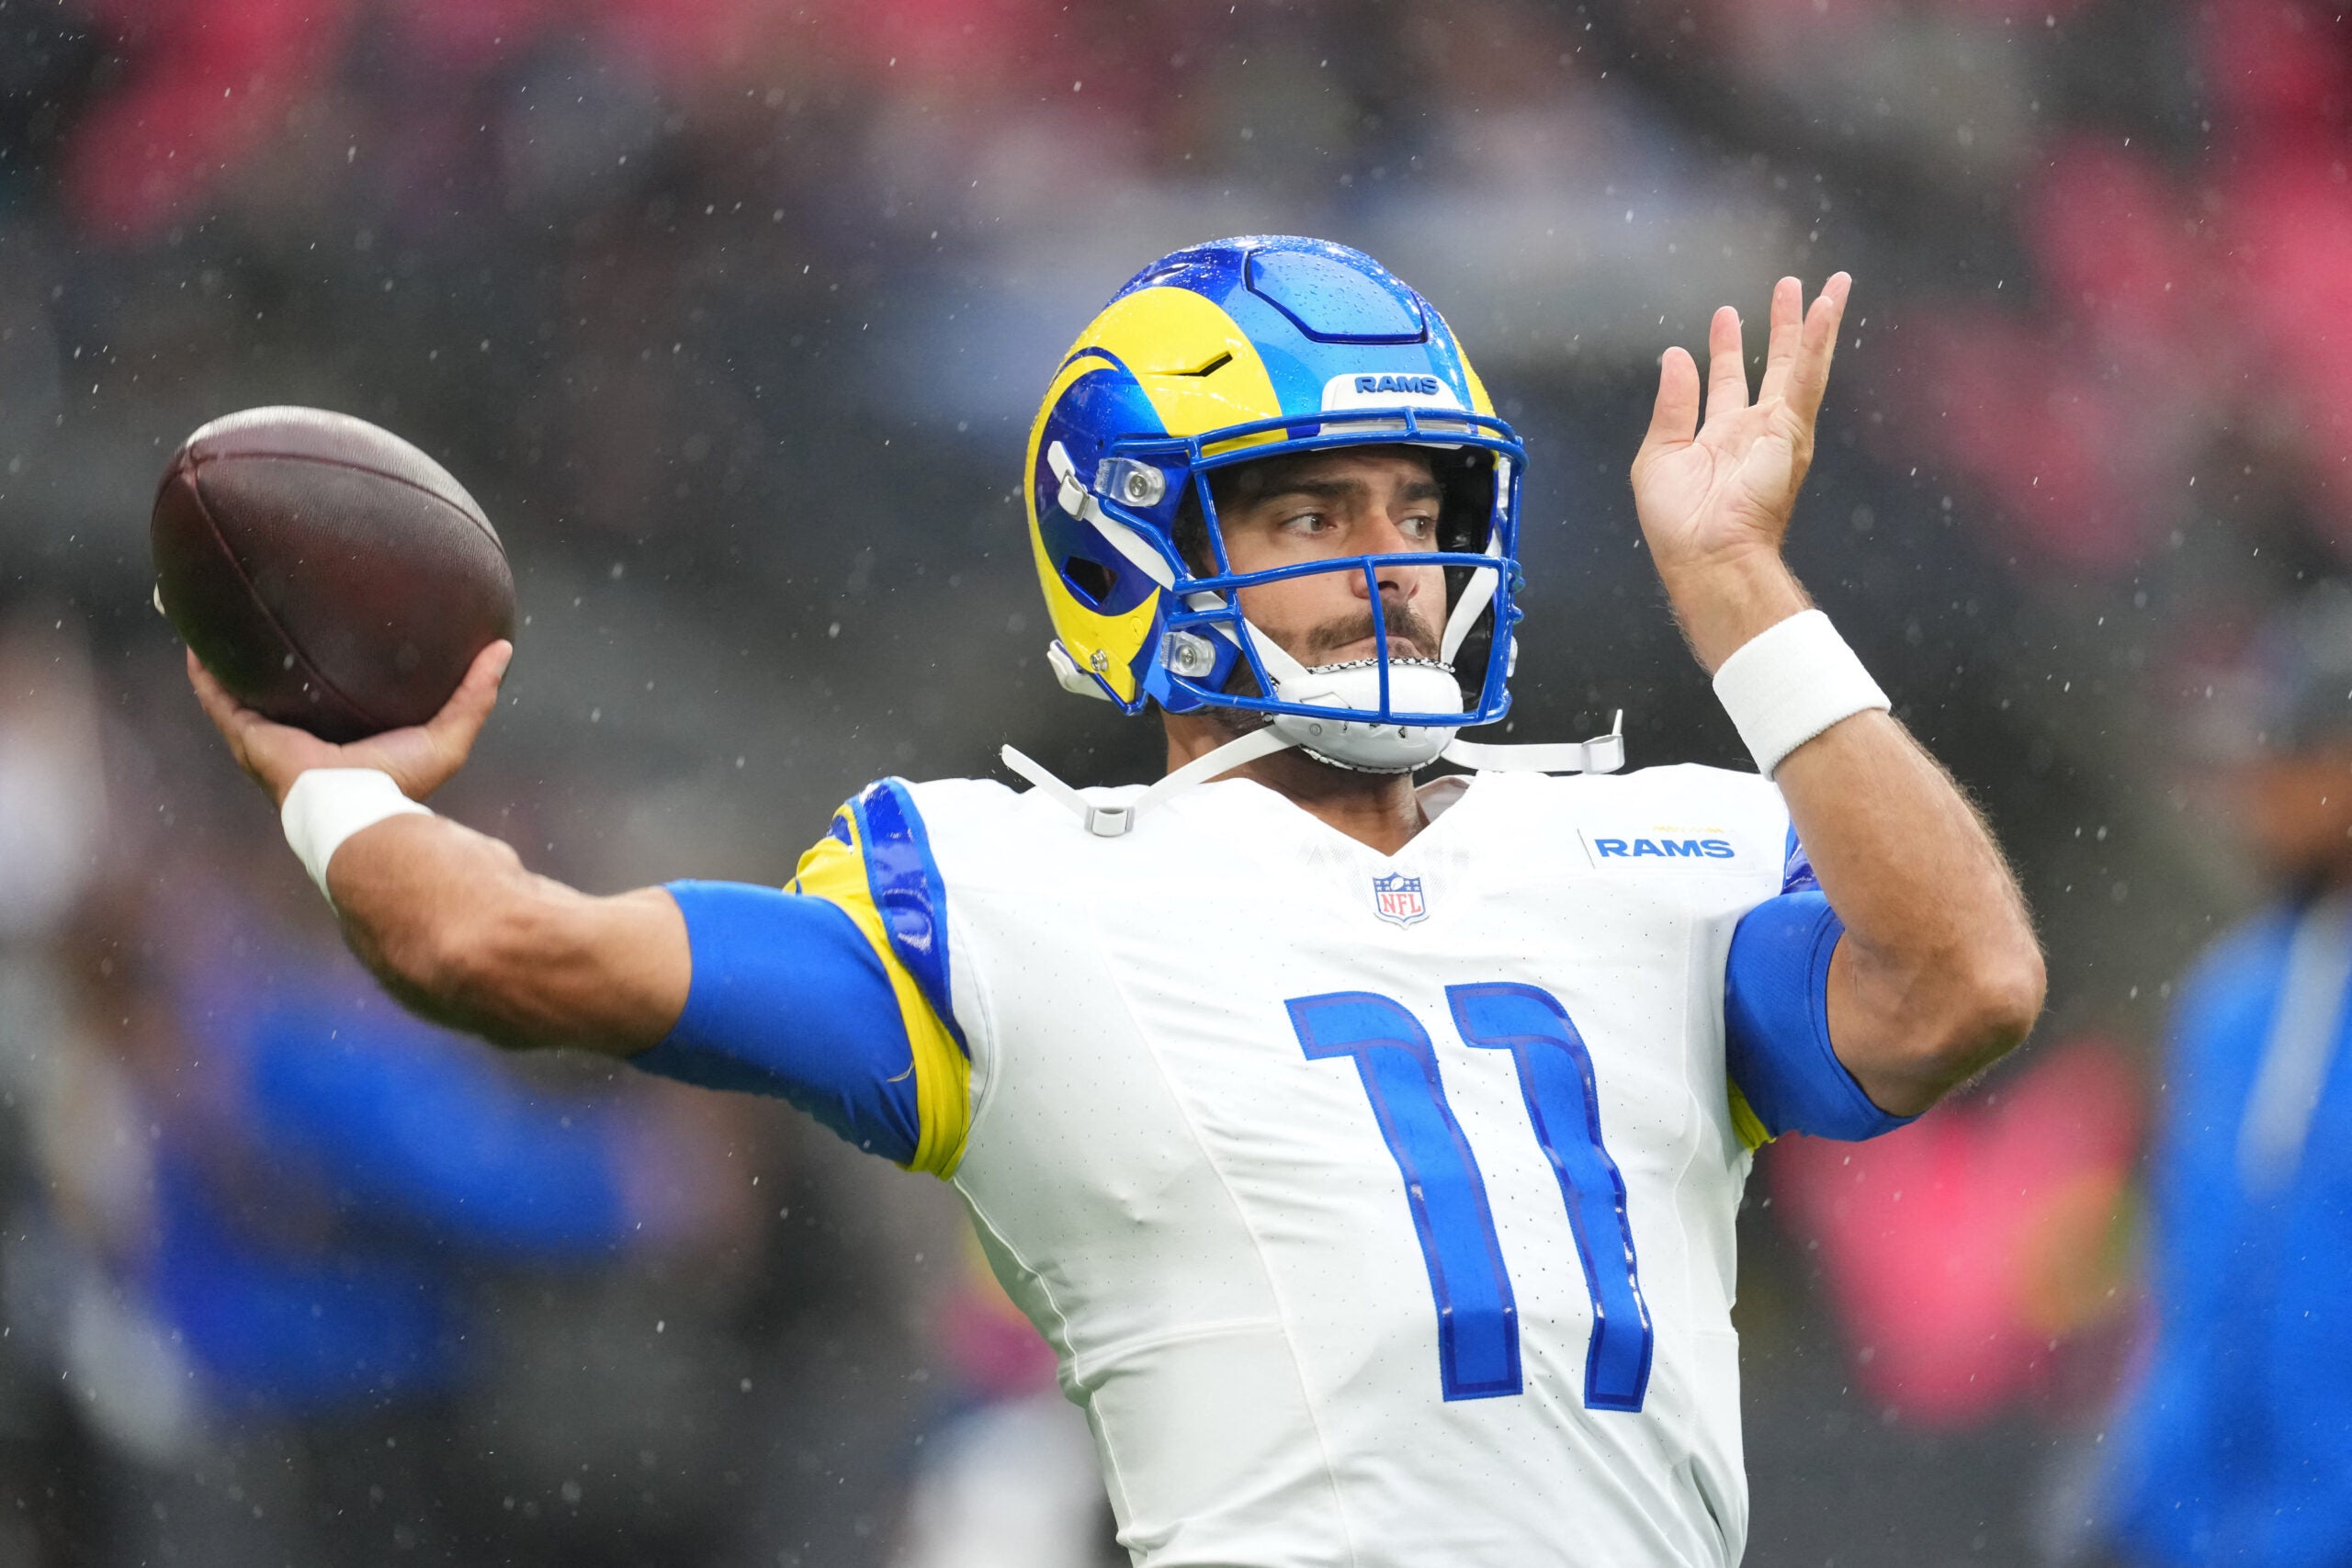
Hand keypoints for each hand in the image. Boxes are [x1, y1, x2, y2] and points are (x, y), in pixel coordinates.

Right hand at [187, 640, 511, 807]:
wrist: (357, 812)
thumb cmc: (402, 783)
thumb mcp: (447, 733)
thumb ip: (475, 693)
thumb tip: (503, 648)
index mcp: (340, 739)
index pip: (328, 699)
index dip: (324, 670)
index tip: (325, 633)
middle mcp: (300, 738)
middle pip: (280, 690)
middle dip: (270, 658)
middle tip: (268, 613)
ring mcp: (268, 737)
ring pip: (241, 689)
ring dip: (230, 657)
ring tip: (221, 615)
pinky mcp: (248, 737)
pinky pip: (218, 697)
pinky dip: (205, 670)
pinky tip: (195, 639)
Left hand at [1631, 273, 1850, 582]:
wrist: (1706, 555)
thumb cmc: (1679, 524)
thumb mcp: (1659, 455)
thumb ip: (1672, 404)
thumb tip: (1675, 356)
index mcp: (1721, 438)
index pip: (1728, 382)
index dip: (1727, 348)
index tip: (1725, 316)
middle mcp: (1754, 431)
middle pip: (1775, 366)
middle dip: (1781, 326)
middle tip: (1787, 286)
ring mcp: (1779, 431)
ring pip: (1803, 366)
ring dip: (1815, 324)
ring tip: (1829, 285)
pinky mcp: (1793, 433)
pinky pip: (1809, 379)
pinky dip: (1819, 343)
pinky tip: (1827, 309)